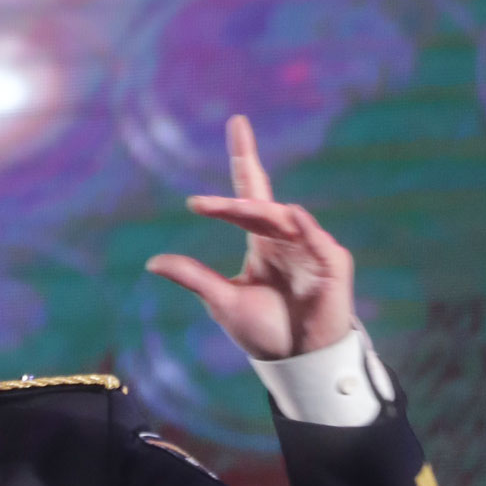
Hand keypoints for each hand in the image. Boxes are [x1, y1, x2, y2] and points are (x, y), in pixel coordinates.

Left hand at [145, 114, 355, 361]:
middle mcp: (286, 235)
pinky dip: (305, 229)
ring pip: (282, 220)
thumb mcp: (223, 301)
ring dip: (261, 214)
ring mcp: (311, 246)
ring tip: (239, 209)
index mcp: (262, 239)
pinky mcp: (332, 263)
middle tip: (201, 204)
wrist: (298, 362)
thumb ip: (194, 277)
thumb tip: (153, 261)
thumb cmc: (265, 330)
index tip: (236, 123)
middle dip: (237, 195)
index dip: (244, 159)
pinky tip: (291, 216)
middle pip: (260, 203)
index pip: (251, 190)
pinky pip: (316, 241)